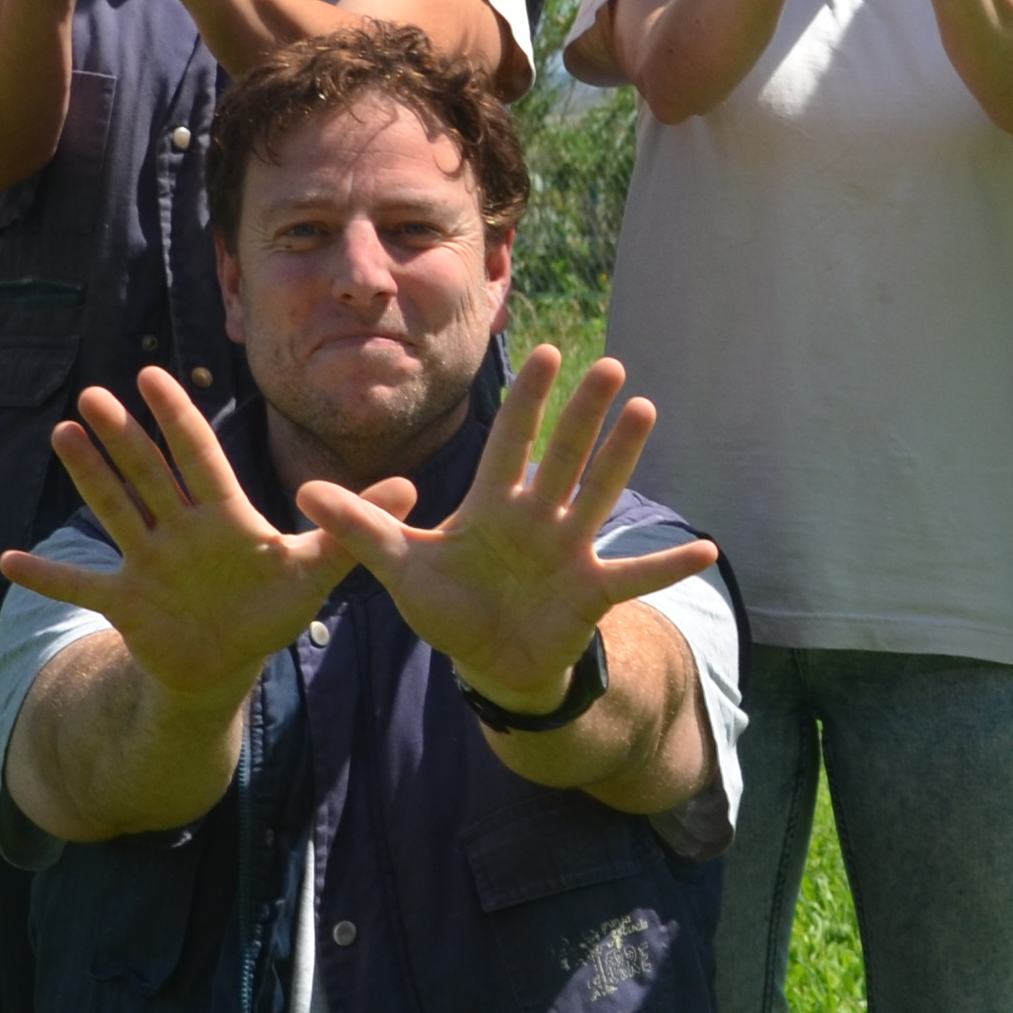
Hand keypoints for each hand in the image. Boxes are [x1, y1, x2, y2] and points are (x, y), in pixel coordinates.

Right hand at [1, 368, 397, 701]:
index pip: (198, 456)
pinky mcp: (126, 603)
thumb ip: (351, 528)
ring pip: (114, 511)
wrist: (230, 659)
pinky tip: (8, 562)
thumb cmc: (270, 607)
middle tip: (93, 395)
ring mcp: (148, 563)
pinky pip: (80, 586)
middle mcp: (179, 529)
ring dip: (87, 477)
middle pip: (147, 475)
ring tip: (62, 435)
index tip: (152, 376)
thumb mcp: (316, 571)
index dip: (176, 419)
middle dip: (123, 438)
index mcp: (223, 515)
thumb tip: (409, 487)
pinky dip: (47, 576)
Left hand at [297, 346, 719, 716]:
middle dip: (583, 414)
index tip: (545, 352)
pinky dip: (669, 567)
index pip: (510, 442)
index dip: (526, 402)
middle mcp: (537, 517)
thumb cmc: (449, 607)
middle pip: (562, 456)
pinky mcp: (591, 593)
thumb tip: (302, 492)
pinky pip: (636, 578)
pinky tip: (709, 550)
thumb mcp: (400, 567)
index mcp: (493, 505)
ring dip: (622, 457)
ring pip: (599, 496)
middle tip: (609, 365)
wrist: (488, 661)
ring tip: (646, 411)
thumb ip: (361, 528)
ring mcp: (569, 552)